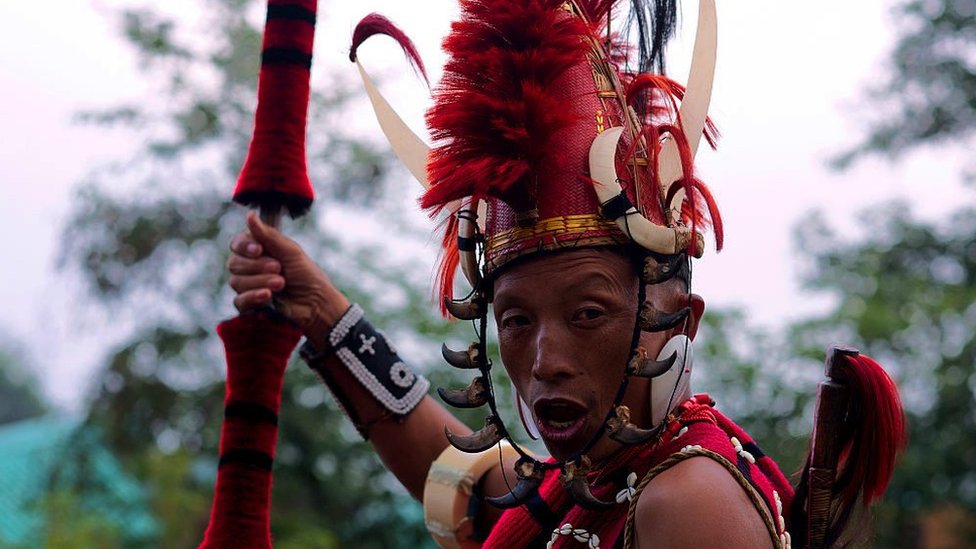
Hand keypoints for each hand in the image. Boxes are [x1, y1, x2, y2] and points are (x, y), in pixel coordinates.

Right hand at [227, 211, 349, 340]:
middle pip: (234, 263)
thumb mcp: (290, 251)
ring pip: (236, 282)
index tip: (259, 250)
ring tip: (281, 283)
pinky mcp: (250, 305)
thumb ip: (267, 235)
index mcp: (259, 251)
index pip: (237, 244)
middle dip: (257, 266)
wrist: (317, 303)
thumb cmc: (307, 275)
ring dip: (260, 281)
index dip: (244, 247)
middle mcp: (250, 268)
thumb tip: (249, 215)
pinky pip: (239, 300)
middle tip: (279, 268)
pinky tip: (268, 296)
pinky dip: (253, 297)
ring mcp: (249, 286)